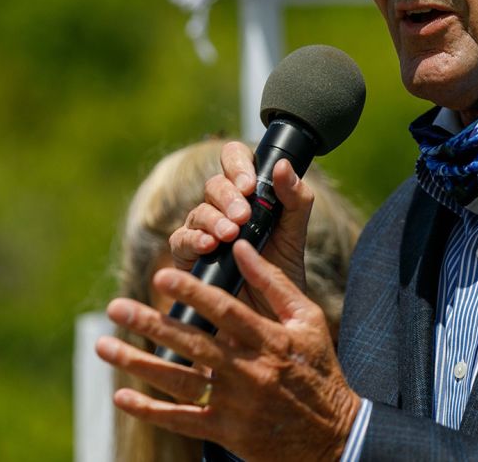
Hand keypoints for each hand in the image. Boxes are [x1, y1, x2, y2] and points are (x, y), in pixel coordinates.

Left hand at [96, 240, 359, 461]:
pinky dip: (151, 410)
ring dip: (138, 363)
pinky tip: (122, 396)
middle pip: (192, 344)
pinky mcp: (226, 432)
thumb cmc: (319, 370)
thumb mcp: (308, 321)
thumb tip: (242, 246)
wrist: (334, 437)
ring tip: (104, 345)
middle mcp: (248, 371)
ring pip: (179, 381)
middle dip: (150, 324)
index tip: (162, 275)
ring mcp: (235, 404)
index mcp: (269, 340)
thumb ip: (274, 284)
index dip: (192, 293)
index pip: (224, 311)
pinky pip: (183, 421)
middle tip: (116, 306)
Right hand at [169, 140, 313, 301]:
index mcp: (247, 194)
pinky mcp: (187, 256)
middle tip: (244, 215)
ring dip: (215, 220)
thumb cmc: (280, 272)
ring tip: (230, 234)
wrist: (268, 317)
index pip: (234, 159)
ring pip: (199, 211)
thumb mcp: (295, 235)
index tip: (250, 184)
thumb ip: (296, 199)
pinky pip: (181, 240)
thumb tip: (283, 166)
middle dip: (229, 197)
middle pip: (215, 185)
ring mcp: (201, 230)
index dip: (238, 164)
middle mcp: (221, 208)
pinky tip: (209, 246)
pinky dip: (194, 241)